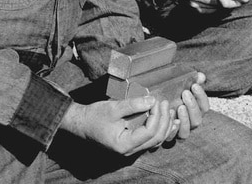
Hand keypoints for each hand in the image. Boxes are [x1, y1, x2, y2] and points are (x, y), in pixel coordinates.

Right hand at [60, 96, 175, 155]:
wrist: (83, 123)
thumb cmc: (96, 116)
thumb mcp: (114, 108)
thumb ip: (133, 105)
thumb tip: (152, 100)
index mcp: (124, 144)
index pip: (149, 132)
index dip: (157, 116)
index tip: (157, 101)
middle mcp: (129, 151)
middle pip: (156, 138)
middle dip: (164, 120)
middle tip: (165, 103)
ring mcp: (132, 149)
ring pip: (156, 141)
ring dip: (165, 126)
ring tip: (168, 110)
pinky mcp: (133, 143)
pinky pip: (151, 139)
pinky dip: (160, 129)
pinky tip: (166, 119)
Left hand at [168, 75, 210, 140]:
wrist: (154, 109)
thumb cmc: (170, 97)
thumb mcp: (181, 88)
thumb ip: (192, 82)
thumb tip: (201, 75)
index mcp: (195, 112)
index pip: (204, 107)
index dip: (201, 96)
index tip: (194, 86)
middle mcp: (189, 123)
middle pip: (197, 120)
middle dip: (193, 106)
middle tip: (185, 93)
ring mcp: (180, 132)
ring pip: (187, 131)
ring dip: (185, 119)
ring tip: (179, 107)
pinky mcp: (169, 137)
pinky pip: (173, 138)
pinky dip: (173, 130)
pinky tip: (171, 119)